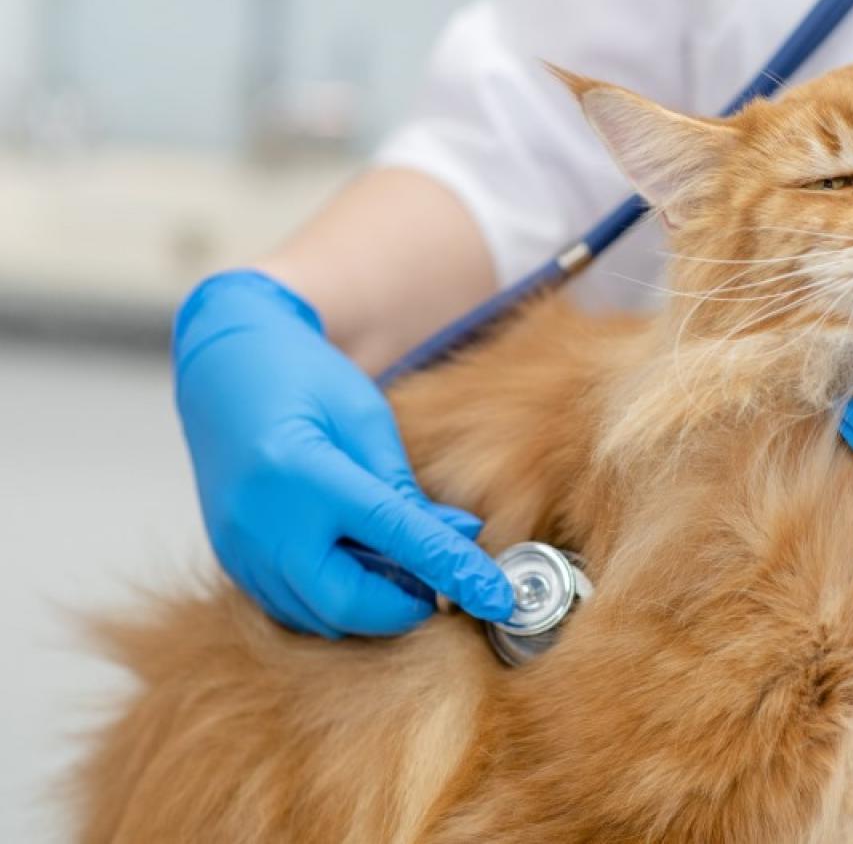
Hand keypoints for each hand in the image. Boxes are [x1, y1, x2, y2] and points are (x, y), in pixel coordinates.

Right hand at [173, 270, 513, 637]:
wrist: (223, 368)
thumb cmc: (304, 378)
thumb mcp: (366, 420)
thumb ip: (406, 488)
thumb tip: (461, 538)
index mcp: (306, 474)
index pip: (398, 538)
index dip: (455, 572)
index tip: (498, 597)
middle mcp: (264, 523)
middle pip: (349, 604)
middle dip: (406, 607)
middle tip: (444, 586)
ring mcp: (241, 548)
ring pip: (319, 615)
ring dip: (372, 605)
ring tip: (405, 569)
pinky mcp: (232, 560)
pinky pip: (292, 604)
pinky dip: (336, 597)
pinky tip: (364, 567)